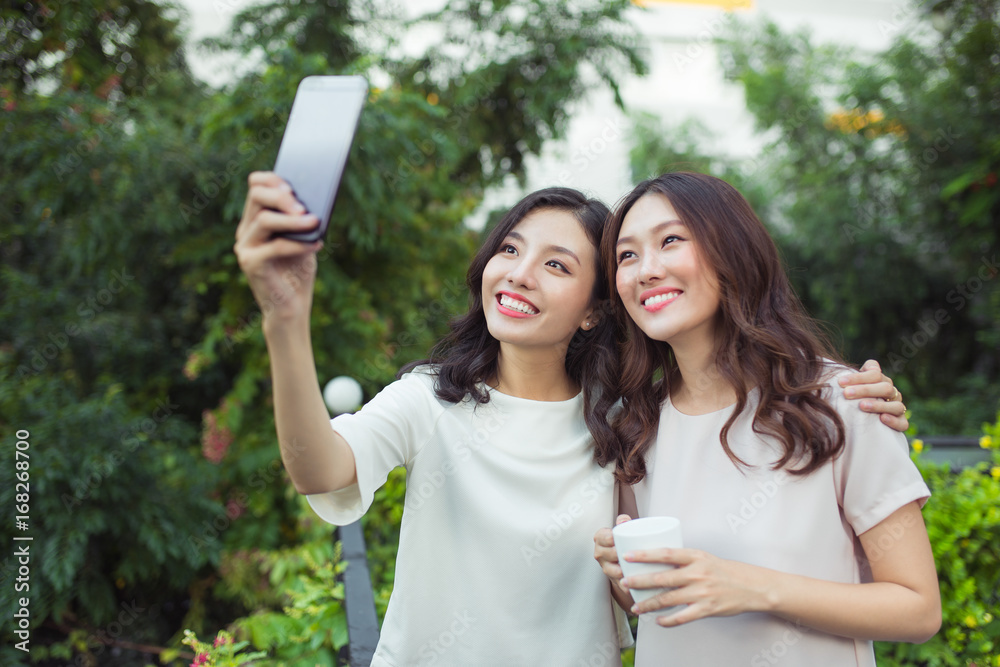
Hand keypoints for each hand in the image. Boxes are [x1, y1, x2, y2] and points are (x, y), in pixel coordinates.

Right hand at [233, 172, 323, 326]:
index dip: (272, 180)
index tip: (293, 184)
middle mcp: (246, 230)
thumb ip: (302, 221)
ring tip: (314, 222)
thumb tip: (315, 200)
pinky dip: (298, 244)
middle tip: (304, 206)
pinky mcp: (250, 264)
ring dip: (292, 220)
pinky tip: (317, 244)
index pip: (255, 187)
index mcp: (256, 220)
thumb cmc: (298, 272)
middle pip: (256, 197)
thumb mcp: (303, 240)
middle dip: (282, 197)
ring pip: (264, 220)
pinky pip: (275, 247)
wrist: (292, 307)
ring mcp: (245, 247)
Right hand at [594, 514, 631, 593]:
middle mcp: (600, 553)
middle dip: (619, 554)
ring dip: (621, 571)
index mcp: (600, 538)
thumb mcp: (621, 530)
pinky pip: (619, 584)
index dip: (612, 538)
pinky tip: (632, 586)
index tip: (620, 538)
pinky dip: (625, 586)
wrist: (620, 559)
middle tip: (631, 553)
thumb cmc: (622, 541)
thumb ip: (623, 522)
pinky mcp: (613, 580)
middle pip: (609, 553)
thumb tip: (624, 520)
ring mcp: (606, 567)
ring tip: (630, 571)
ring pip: (612, 570)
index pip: (605, 537)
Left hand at [621, 548, 769, 625]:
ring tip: (635, 606)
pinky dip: (668, 621)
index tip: (627, 556)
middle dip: (640, 581)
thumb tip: (654, 560)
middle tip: (624, 582)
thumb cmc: (721, 570)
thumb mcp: (702, 557)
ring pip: (669, 599)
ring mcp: (702, 592)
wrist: (750, 586)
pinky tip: (658, 621)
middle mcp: (697, 573)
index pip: (666, 553)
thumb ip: (682, 560)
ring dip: (649, 604)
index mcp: (695, 556)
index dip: (645, 555)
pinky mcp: (707, 609)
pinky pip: (682, 617)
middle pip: (663, 578)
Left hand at [838, 359, 907, 431]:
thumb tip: (868, 369)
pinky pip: (902, 423)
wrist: (864, 420)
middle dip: (865, 390)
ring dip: (878, 405)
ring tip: (862, 406)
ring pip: (895, 405)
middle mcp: (892, 393)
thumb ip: (857, 375)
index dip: (858, 377)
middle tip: (846, 393)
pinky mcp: (901, 423)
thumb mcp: (853, 385)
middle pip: (885, 387)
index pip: (875, 374)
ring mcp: (897, 408)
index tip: (840, 382)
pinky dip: (893, 421)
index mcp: (882, 381)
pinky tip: (882, 418)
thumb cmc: (855, 398)